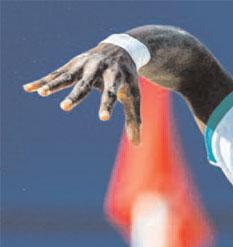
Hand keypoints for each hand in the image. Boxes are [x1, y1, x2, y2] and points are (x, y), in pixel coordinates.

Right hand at [23, 43, 141, 143]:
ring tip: (42, 94)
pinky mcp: (73, 64)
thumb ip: (133, 119)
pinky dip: (44, 81)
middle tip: (65, 107)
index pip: (111, 93)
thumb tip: (137, 145)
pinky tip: (29, 88)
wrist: (120, 49)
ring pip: (67, 76)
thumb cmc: (127, 78)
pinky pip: (56, 74)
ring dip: (54, 85)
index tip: (103, 118)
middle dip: (75, 95)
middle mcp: (98, 69)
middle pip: (85, 84)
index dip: (107, 105)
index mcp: (116, 76)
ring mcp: (83, 65)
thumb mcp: (134, 95)